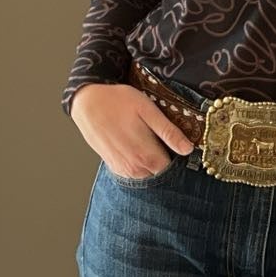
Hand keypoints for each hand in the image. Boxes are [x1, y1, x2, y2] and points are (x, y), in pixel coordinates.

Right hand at [70, 81, 195, 178]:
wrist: (87, 102)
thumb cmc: (118, 101)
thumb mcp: (148, 110)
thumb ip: (168, 132)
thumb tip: (188, 149)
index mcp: (147, 156)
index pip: (173, 169)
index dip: (177, 156)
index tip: (176, 143)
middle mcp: (135, 168)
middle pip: (160, 173)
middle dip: (165, 160)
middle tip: (160, 138)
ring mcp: (122, 170)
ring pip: (147, 174)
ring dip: (150, 162)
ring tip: (146, 140)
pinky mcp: (113, 166)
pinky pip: (133, 172)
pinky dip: (138, 163)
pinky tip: (135, 145)